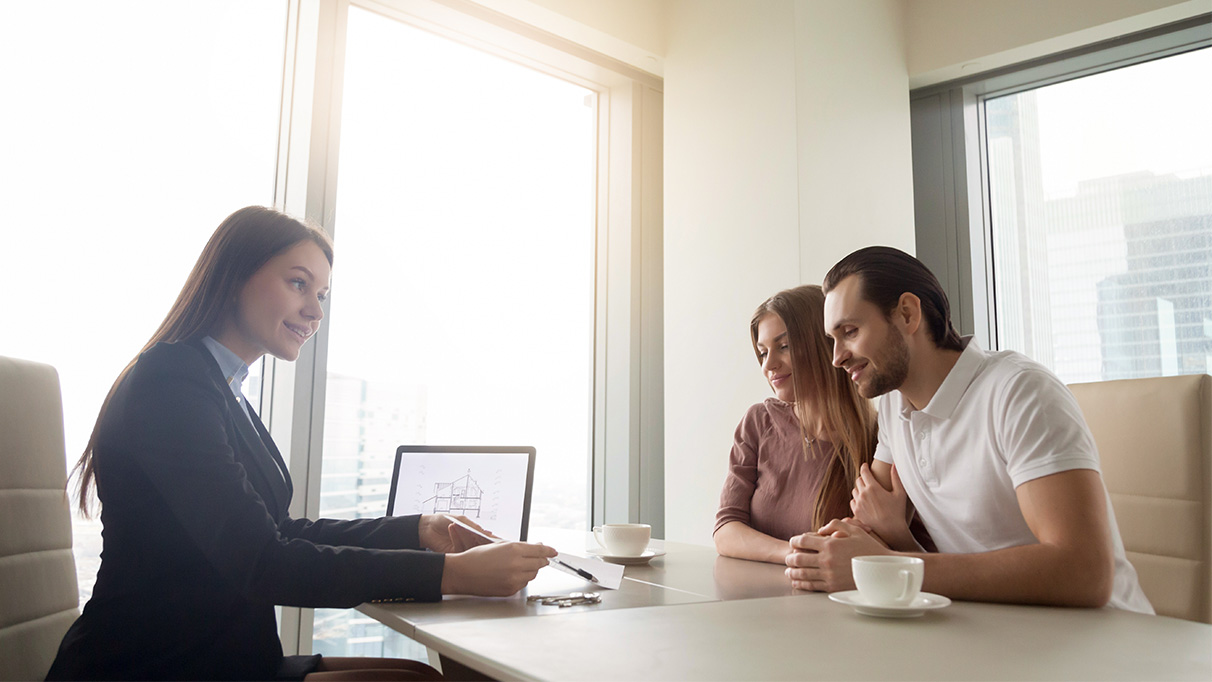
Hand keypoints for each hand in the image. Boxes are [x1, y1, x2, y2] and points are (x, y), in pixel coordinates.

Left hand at [419, 514, 496, 552]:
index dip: (488, 537)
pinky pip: (459, 549)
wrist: (427, 527)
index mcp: (472, 535)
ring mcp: (461, 549)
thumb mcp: (461, 520)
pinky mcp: (453, 555)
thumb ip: (474, 527)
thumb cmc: (443, 521)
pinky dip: (456, 538)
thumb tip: (487, 533)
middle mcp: (468, 543)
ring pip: (469, 547)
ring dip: (465, 535)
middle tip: (478, 533)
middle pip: (479, 545)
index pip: (485, 538)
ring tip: (460, 525)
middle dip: (479, 538)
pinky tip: (452, 528)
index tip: (491, 535)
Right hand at [441, 541, 558, 596]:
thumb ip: (519, 547)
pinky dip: (521, 578)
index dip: (548, 550)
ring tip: (519, 565)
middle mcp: (516, 564)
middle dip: (541, 560)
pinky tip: (511, 574)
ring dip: (530, 569)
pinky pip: (523, 583)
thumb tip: (535, 548)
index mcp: (513, 549)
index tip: (554, 552)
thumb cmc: (477, 557)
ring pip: (532, 574)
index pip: (539, 550)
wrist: (462, 573)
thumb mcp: (498, 545)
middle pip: (539, 563)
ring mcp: (514, 579)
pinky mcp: (510, 590)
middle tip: (540, 558)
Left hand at [784, 519, 889, 591]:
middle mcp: (827, 560)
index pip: (804, 541)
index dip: (795, 540)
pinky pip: (811, 585)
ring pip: (802, 573)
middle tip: (788, 558)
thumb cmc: (869, 549)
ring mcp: (828, 574)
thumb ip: (835, 525)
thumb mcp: (854, 530)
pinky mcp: (832, 586)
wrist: (883, 570)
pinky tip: (797, 582)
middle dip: (790, 557)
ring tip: (788, 571)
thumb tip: (820, 530)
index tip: (793, 542)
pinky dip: (801, 583)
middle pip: (799, 558)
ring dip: (792, 572)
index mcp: (830, 544)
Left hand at [850, 463, 909, 543]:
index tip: (865, 466)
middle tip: (869, 480)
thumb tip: (894, 464)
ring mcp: (858, 503)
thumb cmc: (897, 512)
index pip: (864, 472)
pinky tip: (863, 501)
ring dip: (860, 489)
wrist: (891, 530)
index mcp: (873, 487)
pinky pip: (853, 501)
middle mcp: (863, 494)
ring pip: (855, 490)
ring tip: (867, 491)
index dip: (864, 467)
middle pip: (859, 480)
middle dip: (863, 478)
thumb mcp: (900, 493)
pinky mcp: (856, 512)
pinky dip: (857, 499)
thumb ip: (896, 477)